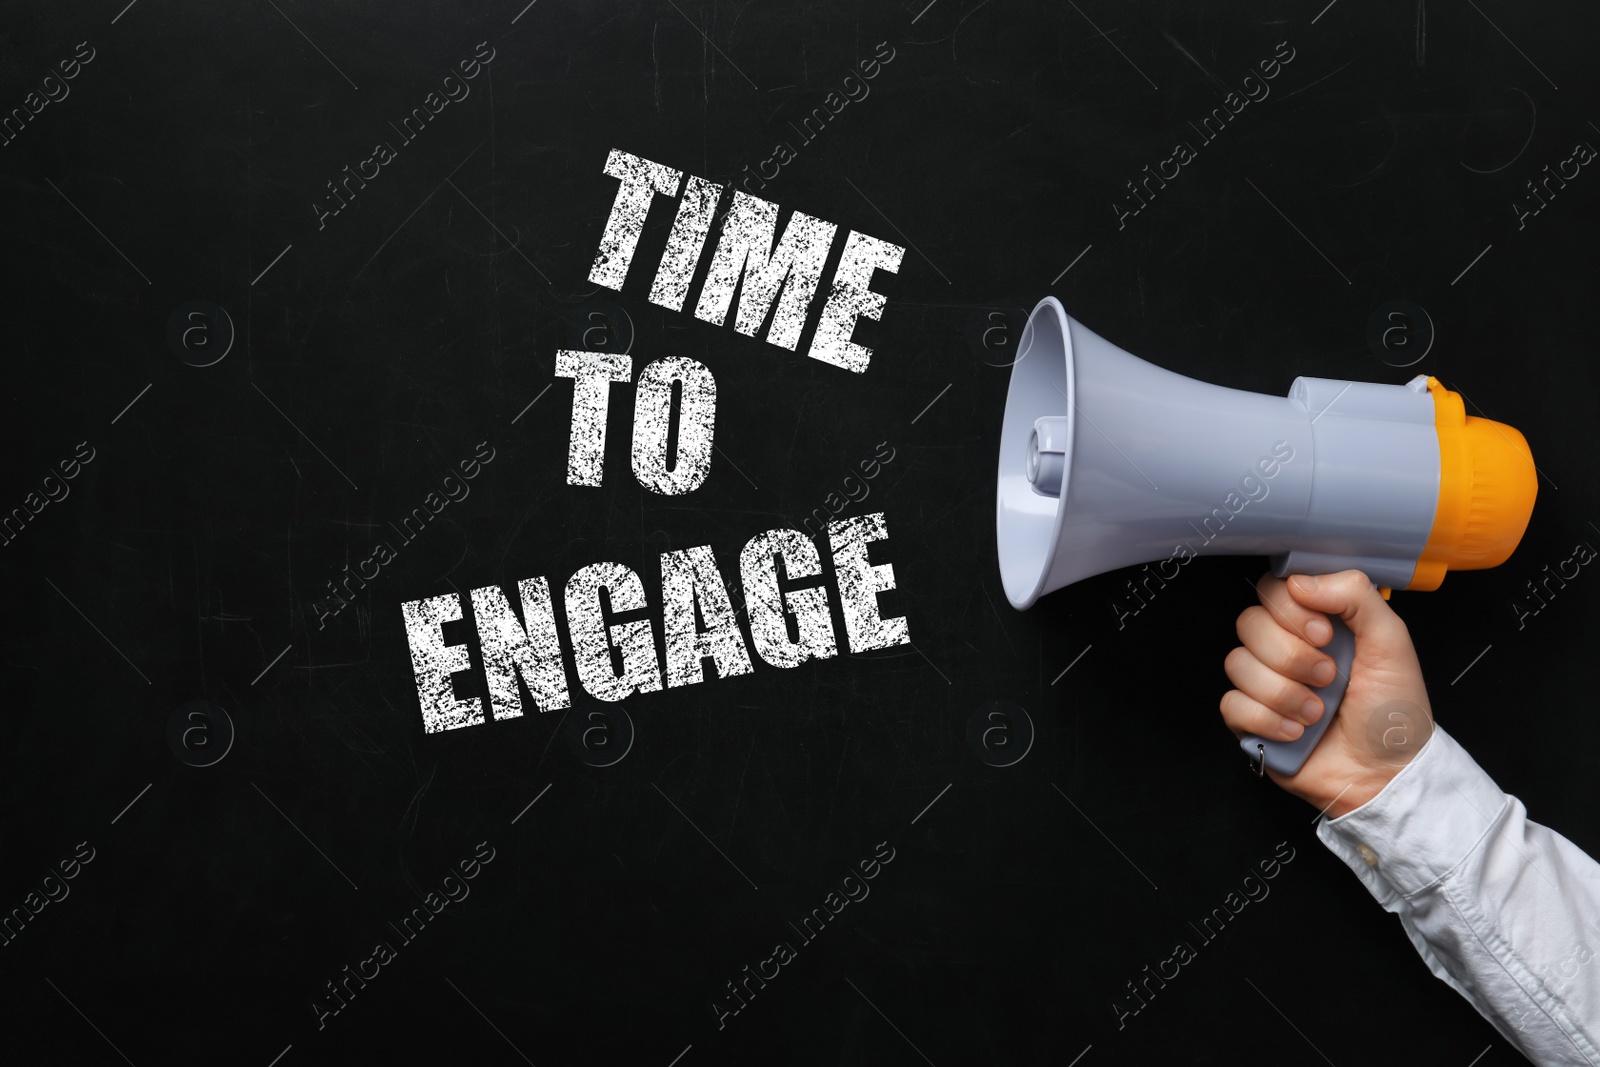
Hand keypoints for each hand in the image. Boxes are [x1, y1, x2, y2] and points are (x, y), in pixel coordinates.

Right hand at [1220, 570, 1434, 817]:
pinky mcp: (1250, 720)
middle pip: (1249, 624)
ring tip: (1317, 712)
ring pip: (1238, 664)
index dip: (1290, 608)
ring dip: (1284, 693)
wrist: (1387, 775)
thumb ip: (1355, 595)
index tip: (1324, 633)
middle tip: (1328, 676)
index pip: (1274, 590)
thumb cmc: (1394, 712)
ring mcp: (1265, 684)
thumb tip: (1300, 581)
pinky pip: (1232, 704)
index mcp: (1317, 623)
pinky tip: (1297, 732)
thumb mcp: (1391, 642)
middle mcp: (1286, 649)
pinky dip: (1268, 720)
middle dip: (1292, 656)